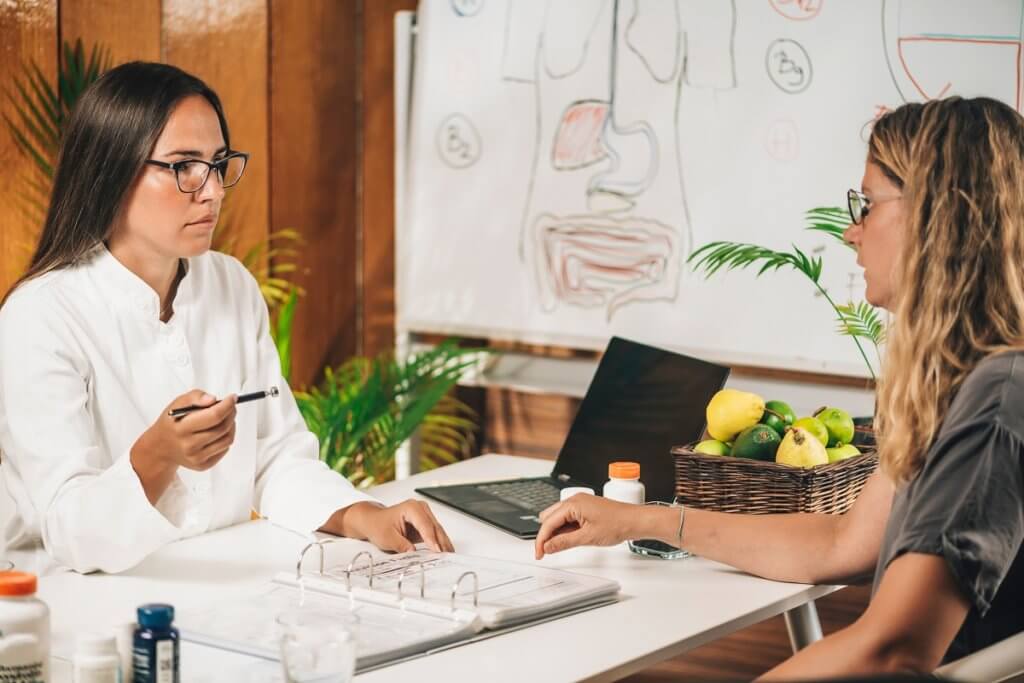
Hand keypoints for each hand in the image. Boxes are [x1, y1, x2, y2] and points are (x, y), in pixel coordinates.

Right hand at [130, 390, 237, 502]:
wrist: (161, 447)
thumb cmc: (172, 423)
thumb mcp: (178, 404)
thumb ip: (195, 397)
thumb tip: (213, 399)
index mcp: (181, 428)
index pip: (214, 416)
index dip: (227, 405)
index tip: (233, 398)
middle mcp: (189, 446)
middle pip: (223, 427)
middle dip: (231, 413)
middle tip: (231, 406)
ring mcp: (196, 458)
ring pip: (228, 439)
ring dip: (231, 426)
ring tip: (224, 419)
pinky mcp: (203, 465)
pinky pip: (225, 449)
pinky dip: (225, 437)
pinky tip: (217, 432)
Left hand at [327, 500, 454, 552]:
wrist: (373, 521)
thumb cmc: (378, 525)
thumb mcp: (387, 538)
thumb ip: (402, 545)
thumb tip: (414, 554)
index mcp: (411, 508)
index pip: (425, 525)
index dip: (431, 539)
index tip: (437, 551)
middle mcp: (420, 509)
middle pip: (435, 528)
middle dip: (441, 543)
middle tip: (447, 557)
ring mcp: (424, 515)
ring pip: (438, 531)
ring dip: (443, 544)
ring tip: (449, 556)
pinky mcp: (425, 524)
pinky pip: (435, 534)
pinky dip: (439, 543)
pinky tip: (444, 552)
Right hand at [534, 494, 641, 558]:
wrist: (635, 521)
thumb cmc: (617, 524)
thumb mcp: (587, 537)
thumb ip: (564, 542)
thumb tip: (548, 547)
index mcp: (573, 504)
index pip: (548, 523)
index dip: (541, 540)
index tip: (539, 554)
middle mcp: (574, 500)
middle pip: (549, 518)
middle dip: (546, 535)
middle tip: (547, 552)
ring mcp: (580, 504)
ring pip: (558, 519)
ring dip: (556, 533)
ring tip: (561, 547)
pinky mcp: (585, 508)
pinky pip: (568, 518)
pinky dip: (566, 529)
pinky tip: (570, 539)